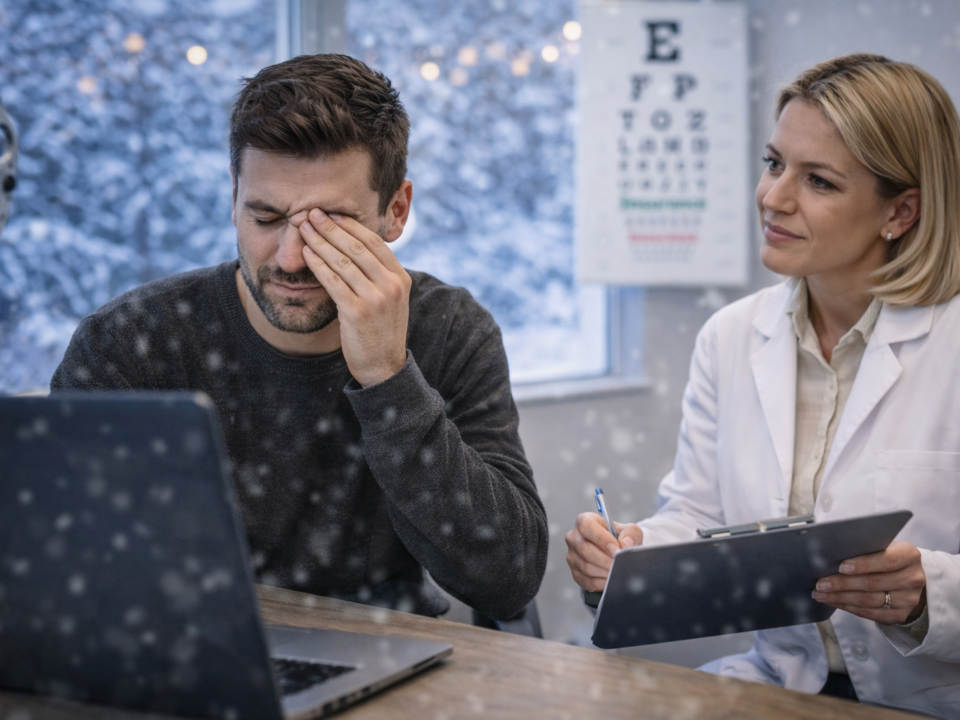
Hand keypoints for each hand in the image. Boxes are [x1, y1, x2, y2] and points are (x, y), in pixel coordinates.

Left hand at [299, 208, 410, 386]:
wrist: (383, 366)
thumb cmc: (380, 330)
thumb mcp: (389, 299)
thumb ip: (378, 274)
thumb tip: (354, 246)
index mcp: (401, 277)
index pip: (374, 242)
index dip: (350, 225)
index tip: (331, 213)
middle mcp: (391, 285)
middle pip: (357, 247)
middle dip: (331, 227)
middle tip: (312, 213)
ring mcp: (376, 298)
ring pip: (343, 261)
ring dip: (320, 242)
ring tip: (304, 229)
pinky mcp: (357, 312)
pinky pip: (333, 281)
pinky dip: (318, 264)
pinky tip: (306, 254)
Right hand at [565, 512, 642, 591]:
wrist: (614, 551)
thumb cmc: (618, 537)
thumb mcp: (629, 530)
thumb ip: (630, 533)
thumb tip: (625, 545)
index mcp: (584, 521)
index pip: (587, 527)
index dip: (602, 539)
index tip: (616, 549)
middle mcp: (574, 537)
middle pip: (585, 550)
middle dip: (606, 560)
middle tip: (620, 564)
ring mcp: (572, 556)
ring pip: (586, 567)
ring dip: (605, 571)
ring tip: (618, 571)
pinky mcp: (575, 572)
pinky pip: (587, 580)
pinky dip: (602, 582)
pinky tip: (611, 578)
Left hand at [811, 541, 926, 624]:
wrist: (908, 577)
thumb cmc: (886, 556)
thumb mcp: (882, 546)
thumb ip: (865, 548)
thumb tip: (831, 555)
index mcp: (909, 555)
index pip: (886, 560)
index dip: (863, 564)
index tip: (841, 567)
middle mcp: (913, 579)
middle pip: (874, 583)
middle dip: (843, 584)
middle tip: (821, 583)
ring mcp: (908, 600)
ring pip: (869, 601)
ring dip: (841, 598)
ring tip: (820, 594)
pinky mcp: (900, 615)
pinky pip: (870, 614)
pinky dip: (848, 607)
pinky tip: (833, 601)